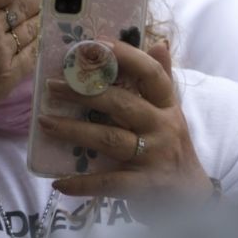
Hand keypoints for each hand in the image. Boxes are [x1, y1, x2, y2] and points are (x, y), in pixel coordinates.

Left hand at [37, 40, 212, 221]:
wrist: (192, 195)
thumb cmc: (172, 146)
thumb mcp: (171, 111)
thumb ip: (161, 79)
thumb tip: (158, 43)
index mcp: (167, 105)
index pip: (150, 74)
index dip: (126, 56)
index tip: (96, 44)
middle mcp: (162, 127)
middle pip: (120, 103)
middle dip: (83, 92)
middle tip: (51, 86)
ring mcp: (154, 156)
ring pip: (109, 139)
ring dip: (73, 130)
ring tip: (44, 122)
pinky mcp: (144, 186)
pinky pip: (108, 183)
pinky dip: (82, 183)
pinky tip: (59, 182)